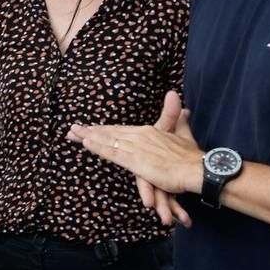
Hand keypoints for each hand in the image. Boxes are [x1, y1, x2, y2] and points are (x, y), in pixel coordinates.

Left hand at [66, 90, 202, 220]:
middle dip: (90, 131)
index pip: (121, 129)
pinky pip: (113, 152)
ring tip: (73, 134)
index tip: (90, 128)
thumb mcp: (182, 133)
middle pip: (110, 132)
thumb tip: (180, 100)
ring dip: (89, 137)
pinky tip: (87, 143)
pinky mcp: (136, 160)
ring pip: (108, 140)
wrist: (197, 168)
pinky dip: (99, 147)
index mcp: (148, 131)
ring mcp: (136, 147)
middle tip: (72, 129)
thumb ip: (176, 118)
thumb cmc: (190, 156)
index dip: (105, 129)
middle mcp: (139, 136)